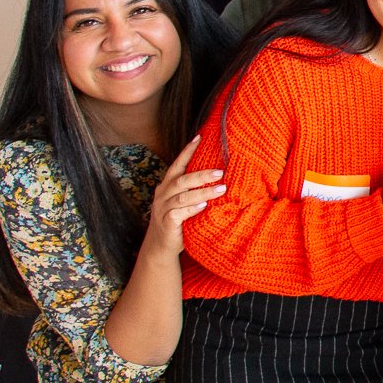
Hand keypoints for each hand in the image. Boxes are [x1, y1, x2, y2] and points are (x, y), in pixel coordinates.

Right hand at [143, 136, 223, 256]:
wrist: (161, 245)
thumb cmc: (178, 218)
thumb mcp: (184, 200)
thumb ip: (194, 188)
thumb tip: (220, 173)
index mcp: (167, 185)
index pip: (177, 165)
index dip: (187, 151)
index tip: (200, 137)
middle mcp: (163, 194)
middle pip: (182, 180)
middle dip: (201, 175)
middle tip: (221, 172)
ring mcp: (163, 208)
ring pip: (183, 197)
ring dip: (203, 192)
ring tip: (221, 189)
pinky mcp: (167, 222)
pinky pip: (179, 213)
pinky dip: (192, 208)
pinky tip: (204, 205)